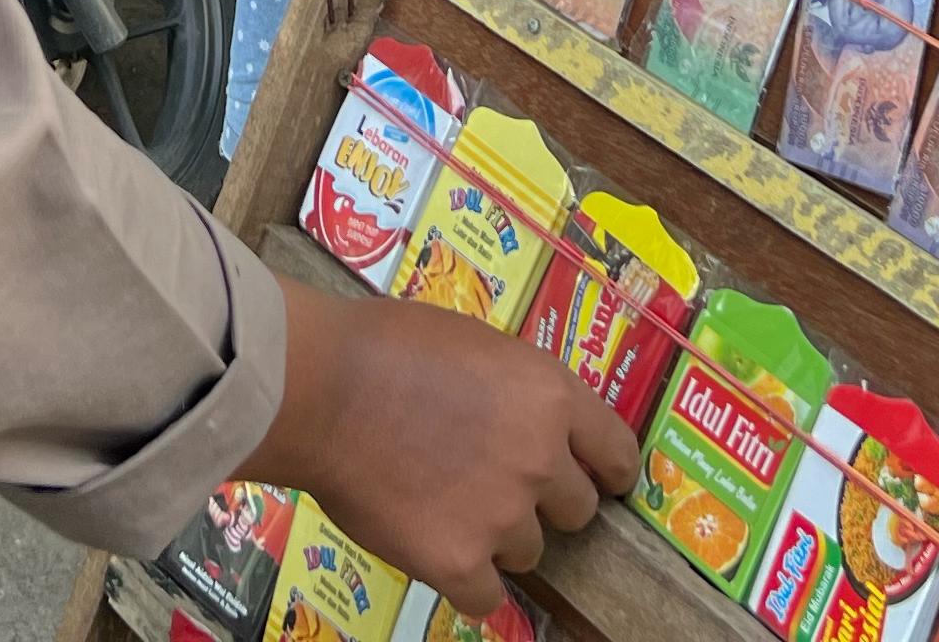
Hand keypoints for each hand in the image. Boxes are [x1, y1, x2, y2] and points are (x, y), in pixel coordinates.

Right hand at [249, 280, 638, 614]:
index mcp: (550, 396)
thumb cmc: (384, 346)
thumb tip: (522, 416)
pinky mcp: (457, 562)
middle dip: (543, 503)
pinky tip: (434, 550)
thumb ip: (515, 388)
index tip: (598, 478)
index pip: (616, 451)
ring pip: (528, 551)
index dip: (607, 469)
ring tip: (445, 506)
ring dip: (497, 537)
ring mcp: (502, 516)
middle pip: (577, 510)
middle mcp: (541, 460)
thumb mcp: (474, 343)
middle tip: (496, 487)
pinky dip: (462, 577)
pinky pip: (485, 595)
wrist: (321, 388)